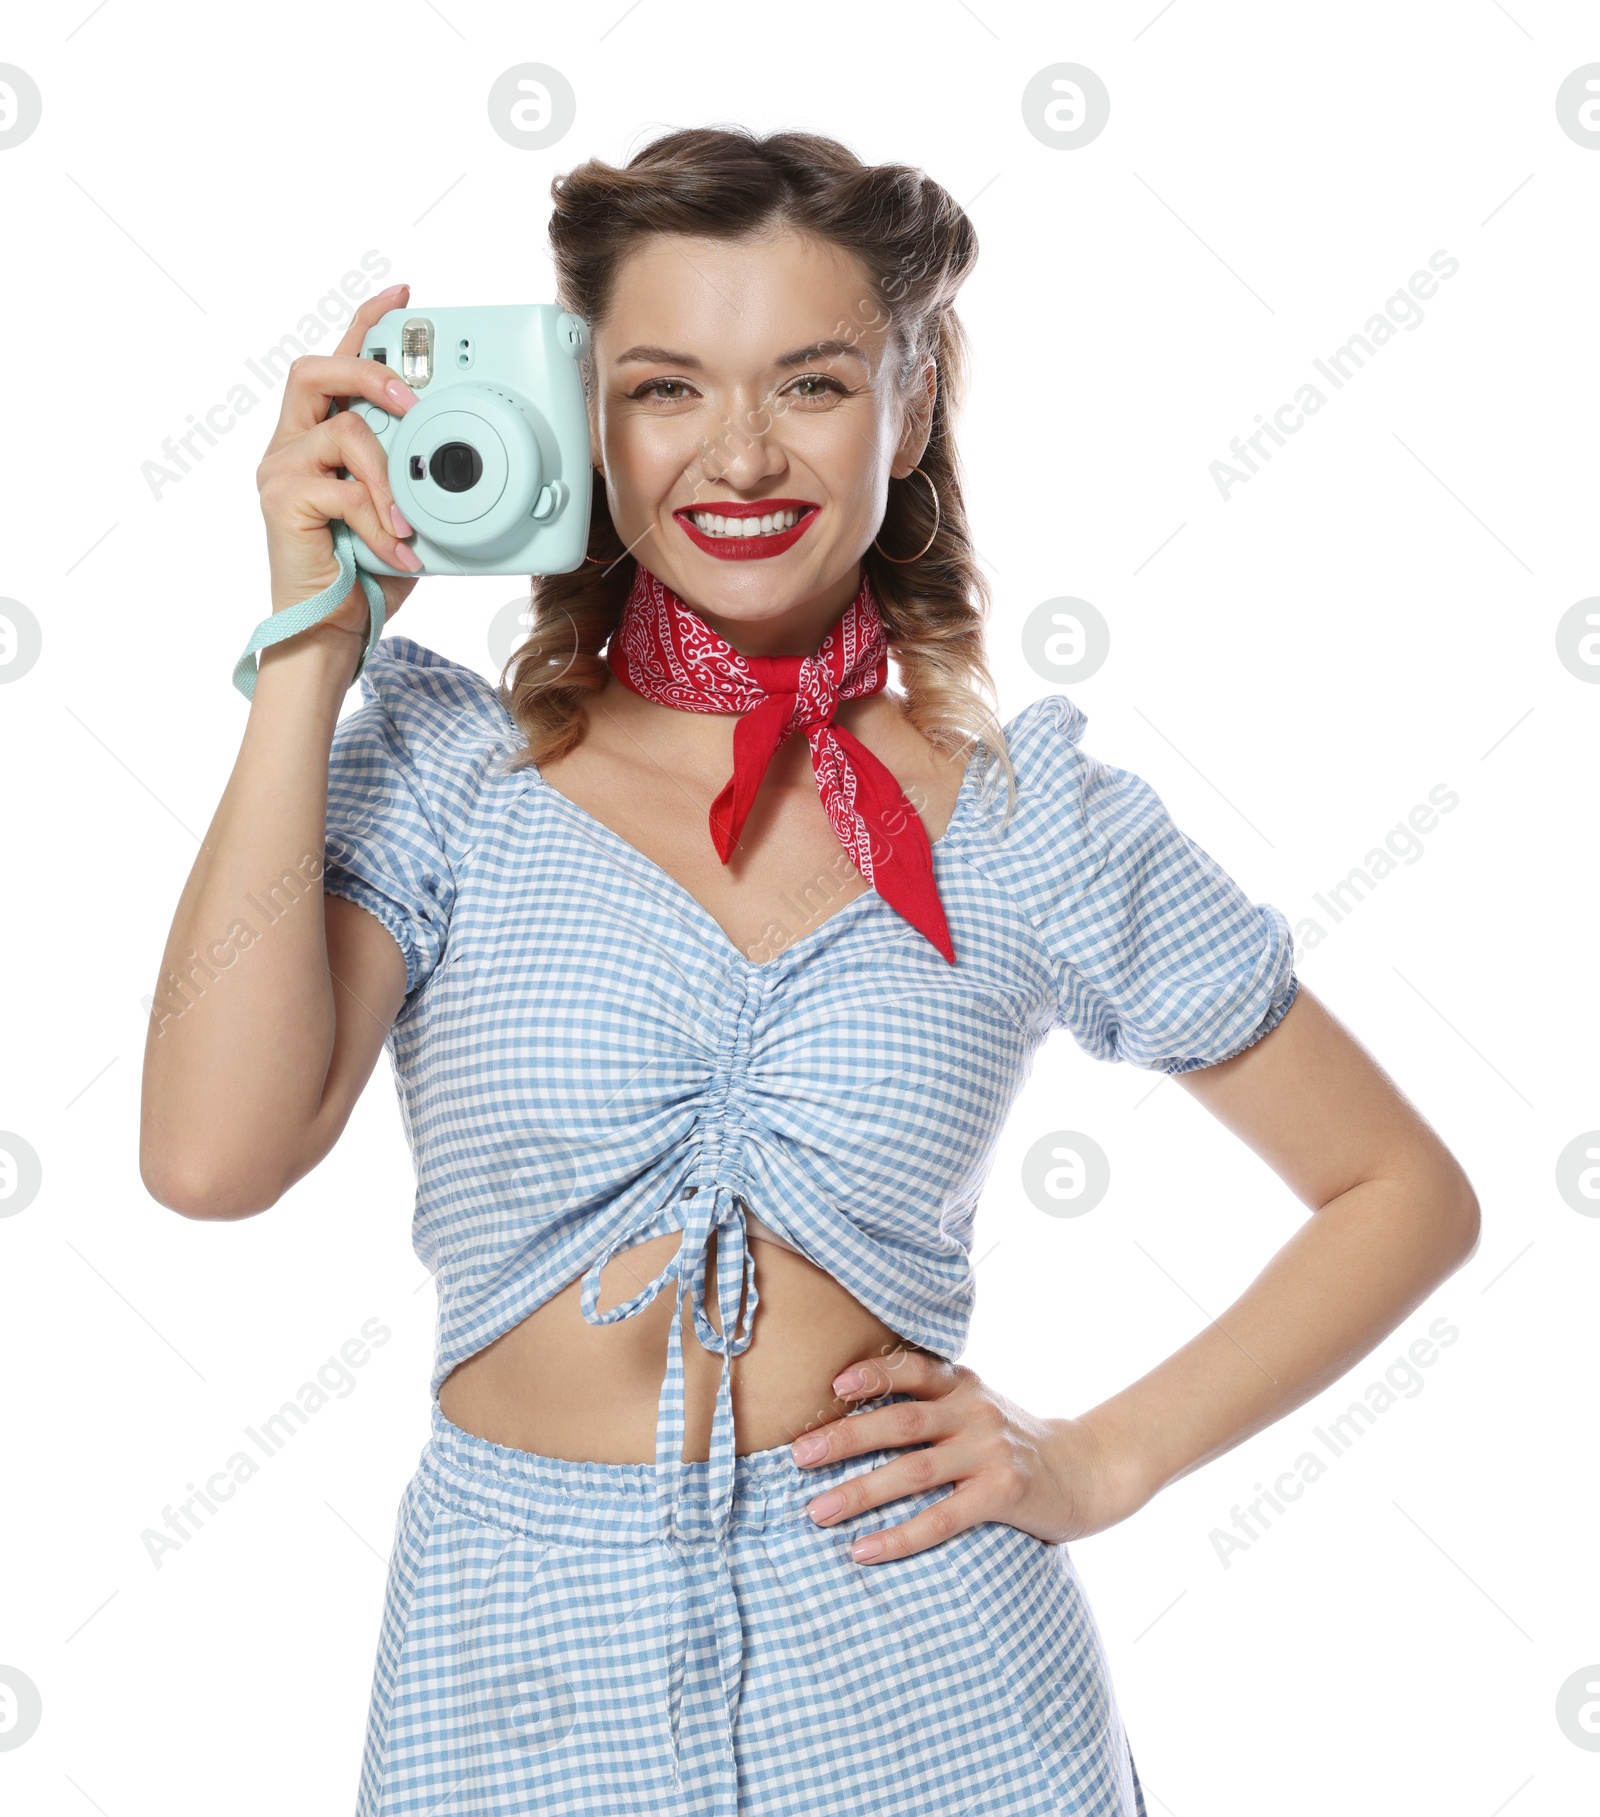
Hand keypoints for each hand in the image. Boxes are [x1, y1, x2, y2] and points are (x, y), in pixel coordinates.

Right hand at [255, 281, 423, 625]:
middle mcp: (292, 444)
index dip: (368, 324)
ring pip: (343, 432)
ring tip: (406, 519)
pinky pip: (342, 489)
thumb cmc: (368, 573)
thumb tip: (463, 457)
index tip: (405, 296)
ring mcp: (281, 469)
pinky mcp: (281, 500)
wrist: (332, 630)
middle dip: (370, 374)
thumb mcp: (404, 512)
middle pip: (316, 372)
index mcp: (319, 437)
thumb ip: (415, 476)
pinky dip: (378, 519)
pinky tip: (397, 549)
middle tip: (410, 401)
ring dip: (388, 474)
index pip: (337, 363)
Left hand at [788, 1348, 1147, 1563]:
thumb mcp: (977, 1409)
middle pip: (901, 1420)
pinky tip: (864, 1550)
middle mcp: (975, 1411)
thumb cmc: (1014, 1442)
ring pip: (914, 1471)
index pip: (913, 1368)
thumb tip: (850, 1419)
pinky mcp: (1005, 1493)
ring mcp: (991, 1451)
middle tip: (798, 1456)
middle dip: (845, 1438)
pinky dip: (900, 1536)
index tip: (832, 1385)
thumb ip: (932, 1406)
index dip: (873, 1372)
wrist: (1089, 1470)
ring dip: (860, 1492)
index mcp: (963, 1384)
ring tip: (816, 1511)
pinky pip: (943, 1517)